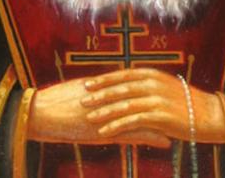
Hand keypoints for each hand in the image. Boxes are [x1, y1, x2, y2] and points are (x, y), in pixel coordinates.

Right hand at [28, 76, 171, 147]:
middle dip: (165, 101)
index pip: (136, 83)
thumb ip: (96, 89)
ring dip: (164, 120)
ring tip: (183, 122)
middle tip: (186, 102)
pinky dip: (151, 137)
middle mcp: (111, 97)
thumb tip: (106, 86)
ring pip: (144, 116)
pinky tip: (166, 141)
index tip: (171, 87)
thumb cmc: (55, 101)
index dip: (155, 86)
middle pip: (145, 98)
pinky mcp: (105, 131)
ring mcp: (110, 114)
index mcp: (105, 85)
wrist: (39, 113)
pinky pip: (133, 135)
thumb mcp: (79, 91)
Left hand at [81, 68, 224, 143]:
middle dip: (99, 95)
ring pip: (124, 105)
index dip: (103, 80)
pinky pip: (133, 121)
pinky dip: (117, 126)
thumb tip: (129, 85)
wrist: (210, 115)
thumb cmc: (187, 103)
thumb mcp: (166, 87)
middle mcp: (153, 84)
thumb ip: (148, 85)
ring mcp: (157, 99)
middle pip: (120, 88)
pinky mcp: (160, 116)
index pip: (123, 74)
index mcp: (153, 74)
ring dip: (105, 112)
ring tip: (89, 118)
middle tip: (81, 100)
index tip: (87, 84)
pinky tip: (105, 132)